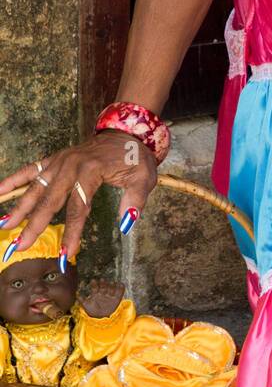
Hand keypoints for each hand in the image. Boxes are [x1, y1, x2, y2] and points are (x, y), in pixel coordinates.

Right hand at [0, 129, 157, 259]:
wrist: (126, 132)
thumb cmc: (134, 158)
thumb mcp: (143, 177)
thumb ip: (135, 200)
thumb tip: (126, 223)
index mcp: (91, 172)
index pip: (79, 208)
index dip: (72, 232)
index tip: (65, 254)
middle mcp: (71, 166)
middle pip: (49, 200)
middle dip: (34, 225)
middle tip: (20, 246)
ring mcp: (59, 162)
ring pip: (35, 187)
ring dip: (19, 207)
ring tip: (5, 225)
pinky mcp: (54, 159)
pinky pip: (30, 169)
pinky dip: (14, 179)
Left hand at [78, 278, 125, 317]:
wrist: (102, 318)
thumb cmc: (93, 311)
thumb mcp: (86, 306)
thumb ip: (82, 300)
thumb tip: (76, 294)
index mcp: (96, 293)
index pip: (95, 287)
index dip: (94, 284)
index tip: (93, 280)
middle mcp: (103, 293)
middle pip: (103, 286)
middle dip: (103, 283)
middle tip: (102, 280)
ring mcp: (110, 295)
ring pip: (111, 288)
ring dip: (111, 285)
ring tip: (112, 282)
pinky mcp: (117, 298)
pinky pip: (120, 292)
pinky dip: (121, 288)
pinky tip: (121, 284)